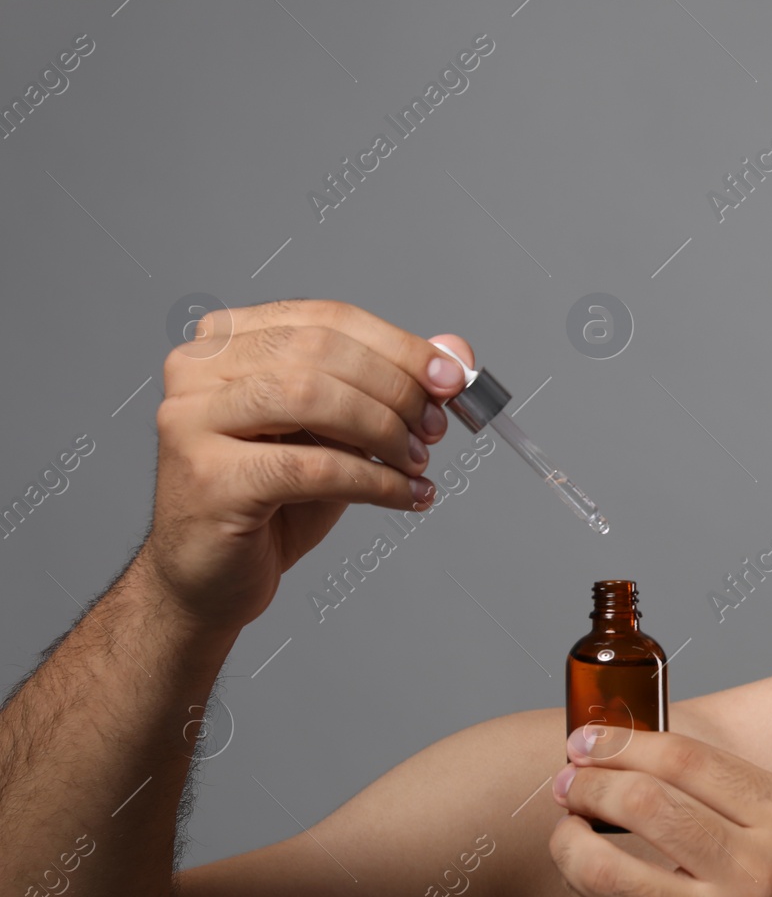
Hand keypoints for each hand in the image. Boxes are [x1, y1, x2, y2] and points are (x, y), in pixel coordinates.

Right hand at [140, 299, 473, 627]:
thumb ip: (390, 386)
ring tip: (417, 462)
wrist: (209, 578)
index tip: (450, 378)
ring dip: (384, 429)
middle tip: (435, 428)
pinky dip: (375, 480)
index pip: (326, 318)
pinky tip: (405, 495)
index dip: (399, 346)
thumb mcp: (339, 433)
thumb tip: (454, 353)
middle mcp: (196, 370)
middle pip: (321, 350)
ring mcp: (192, 420)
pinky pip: (313, 467)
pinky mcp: (210, 478)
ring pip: (311, 396)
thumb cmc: (271, 501)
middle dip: (396, 389)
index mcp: (225, 341)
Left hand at [548, 727, 771, 896]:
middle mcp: (757, 871)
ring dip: (568, 840)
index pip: (685, 757)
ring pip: (605, 869)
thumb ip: (731, 799)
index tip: (589, 739)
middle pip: (641, 802)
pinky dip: (583, 888)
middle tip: (568, 782)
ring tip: (567, 830)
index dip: (622, 741)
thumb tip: (636, 761)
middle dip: (588, 783)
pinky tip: (584, 875)